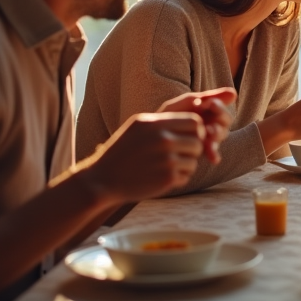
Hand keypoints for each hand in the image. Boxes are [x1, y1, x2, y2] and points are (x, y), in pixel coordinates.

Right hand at [79, 112, 209, 204]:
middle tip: (180, 155)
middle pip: (198, 142)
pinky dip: (178, 178)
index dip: (196, 130)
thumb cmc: (122, 151)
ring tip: (168, 166)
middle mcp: (164, 140)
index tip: (189, 137)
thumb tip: (196, 122)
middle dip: (192, 149)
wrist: (102, 179)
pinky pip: (186, 176)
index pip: (194, 121)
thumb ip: (164, 121)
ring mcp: (167, 159)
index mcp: (156, 124)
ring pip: (194, 161)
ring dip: (185, 165)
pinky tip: (162, 177)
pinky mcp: (167, 178)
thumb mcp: (138, 127)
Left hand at [158, 87, 234, 163]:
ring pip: (221, 137)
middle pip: (225, 123)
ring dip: (217, 135)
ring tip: (208, 133)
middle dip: (220, 121)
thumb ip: (207, 97)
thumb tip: (234, 94)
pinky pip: (213, 154)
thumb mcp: (185, 104)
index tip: (210, 104)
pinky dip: (214, 154)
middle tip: (211, 119)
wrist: (148, 137)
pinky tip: (212, 157)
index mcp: (207, 112)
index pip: (222, 109)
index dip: (219, 107)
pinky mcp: (201, 153)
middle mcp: (210, 125)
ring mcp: (206, 140)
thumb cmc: (166, 116)